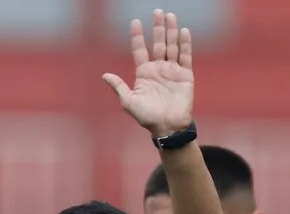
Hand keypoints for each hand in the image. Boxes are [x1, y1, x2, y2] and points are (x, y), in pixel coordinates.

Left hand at [103, 9, 193, 137]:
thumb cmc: (147, 117)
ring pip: (172, 46)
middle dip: (158, 27)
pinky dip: (185, 44)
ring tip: (170, 16)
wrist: (168, 126)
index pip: (140, 50)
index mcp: (144, 73)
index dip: (138, 36)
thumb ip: (119, 87)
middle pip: (158, 43)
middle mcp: (158, 68)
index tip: (135, 22)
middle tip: (157, 11)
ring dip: (171, 31)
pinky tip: (183, 31)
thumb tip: (104, 75)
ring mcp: (172, 70)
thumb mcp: (129, 102)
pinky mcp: (185, 75)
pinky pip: (185, 56)